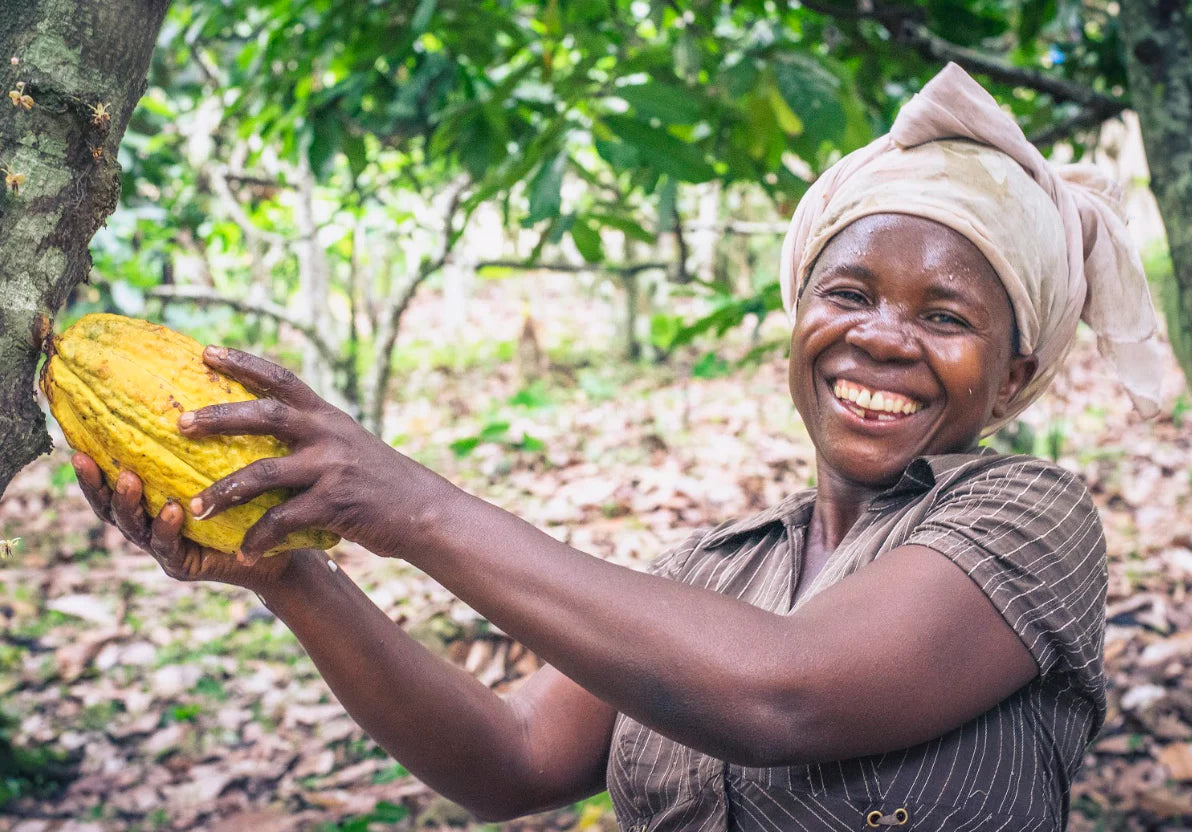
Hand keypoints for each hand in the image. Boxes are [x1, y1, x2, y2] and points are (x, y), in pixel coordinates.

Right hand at [72, 453, 304, 592]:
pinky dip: (167, 528)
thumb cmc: (248, 496)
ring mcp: (163, 548)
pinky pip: (170, 548)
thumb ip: (203, 437)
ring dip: (128, 503)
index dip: (92, 464)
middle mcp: (149, 522)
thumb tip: (197, 375)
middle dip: (96, 484)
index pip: (112, 479)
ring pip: (134, 527)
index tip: (75, 439)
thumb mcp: (223, 462)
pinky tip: (172, 509)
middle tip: (85, 459)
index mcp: (151, 498)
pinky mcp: (184, 566)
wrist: (277, 543)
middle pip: (109, 506)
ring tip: (129, 479)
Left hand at [178, 346, 456, 563]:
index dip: (242, 363)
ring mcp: (331, 468)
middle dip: (219, 418)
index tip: (205, 351)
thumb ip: (315, 435)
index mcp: (328, 417)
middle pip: (264, 415)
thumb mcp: (350, 444)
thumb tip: (271, 427)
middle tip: (180, 423)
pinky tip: (243, 551)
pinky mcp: (334, 505)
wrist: (423, 511)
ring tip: (196, 507)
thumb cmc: (381, 481)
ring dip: (225, 492)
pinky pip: (283, 520)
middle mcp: (328, 435)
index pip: (281, 378)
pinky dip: (259, 537)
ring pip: (264, 473)